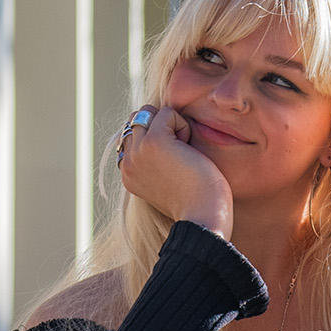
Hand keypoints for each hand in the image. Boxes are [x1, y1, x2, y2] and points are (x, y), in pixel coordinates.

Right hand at [116, 103, 233, 237]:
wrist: (203, 219)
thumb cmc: (197, 202)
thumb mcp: (169, 180)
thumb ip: (157, 160)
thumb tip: (161, 128)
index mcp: (128, 174)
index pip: (132, 135)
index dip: (157, 137)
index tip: (174, 162)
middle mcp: (128, 163)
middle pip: (136, 118)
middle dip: (160, 126)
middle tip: (179, 153)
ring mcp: (137, 152)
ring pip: (147, 112)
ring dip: (171, 124)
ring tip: (184, 151)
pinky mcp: (153, 142)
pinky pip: (167, 113)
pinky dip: (184, 126)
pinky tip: (190, 151)